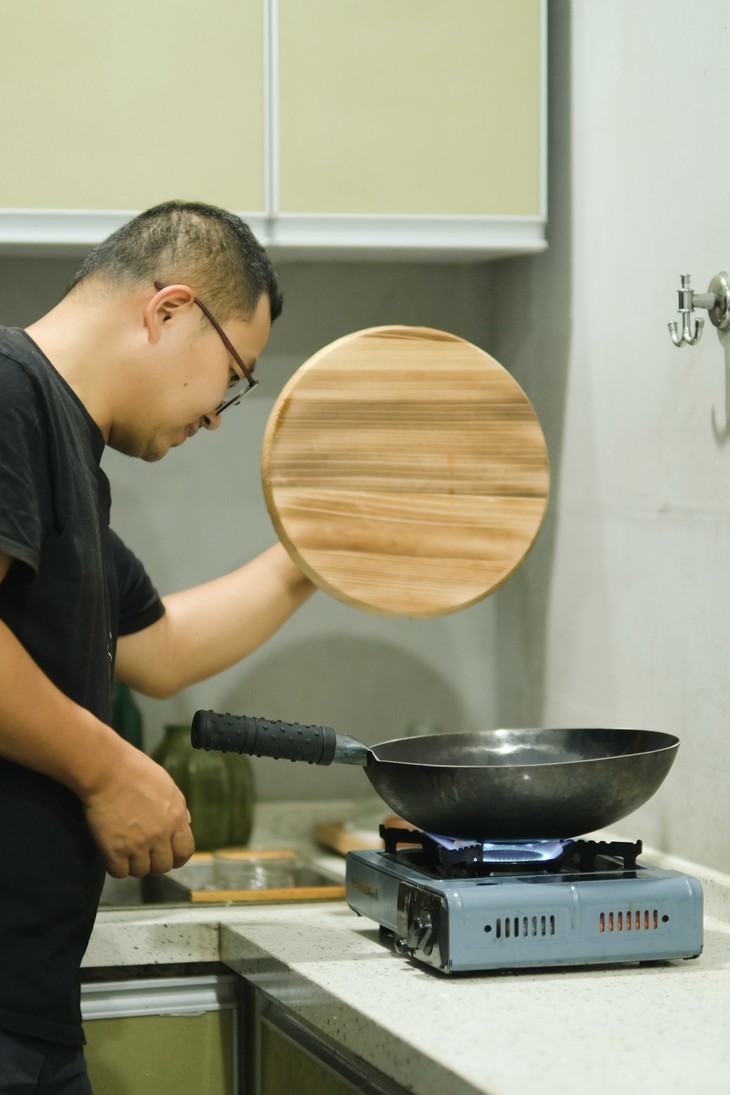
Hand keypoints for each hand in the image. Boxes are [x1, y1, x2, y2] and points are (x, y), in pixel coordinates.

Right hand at [80, 743, 194, 877]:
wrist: (107, 770)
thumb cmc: (136, 771)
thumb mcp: (168, 786)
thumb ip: (178, 808)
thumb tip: (186, 823)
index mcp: (176, 818)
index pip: (185, 851)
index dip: (178, 857)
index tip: (170, 856)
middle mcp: (160, 834)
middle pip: (163, 866)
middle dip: (155, 862)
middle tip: (145, 853)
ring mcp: (137, 844)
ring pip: (141, 872)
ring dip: (135, 864)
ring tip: (128, 852)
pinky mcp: (114, 849)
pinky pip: (119, 873)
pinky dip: (116, 867)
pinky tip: (114, 855)